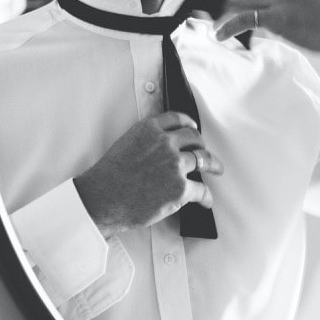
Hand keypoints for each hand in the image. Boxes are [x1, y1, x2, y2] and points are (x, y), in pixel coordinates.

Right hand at [73, 112, 221, 236]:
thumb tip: (159, 148)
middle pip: (194, 138)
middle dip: (202, 145)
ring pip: (204, 160)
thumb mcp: (125, 144)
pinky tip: (206, 200)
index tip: (193, 128)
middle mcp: (165, 143)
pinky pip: (201, 190)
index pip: (177, 119)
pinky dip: (206, 197)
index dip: (188, 124)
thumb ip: (145, 141)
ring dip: (214, 165)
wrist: (102, 199)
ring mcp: (175, 165)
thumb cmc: (109, 177)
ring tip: (217, 169)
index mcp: (150, 129)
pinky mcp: (180, 189)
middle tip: (206, 152)